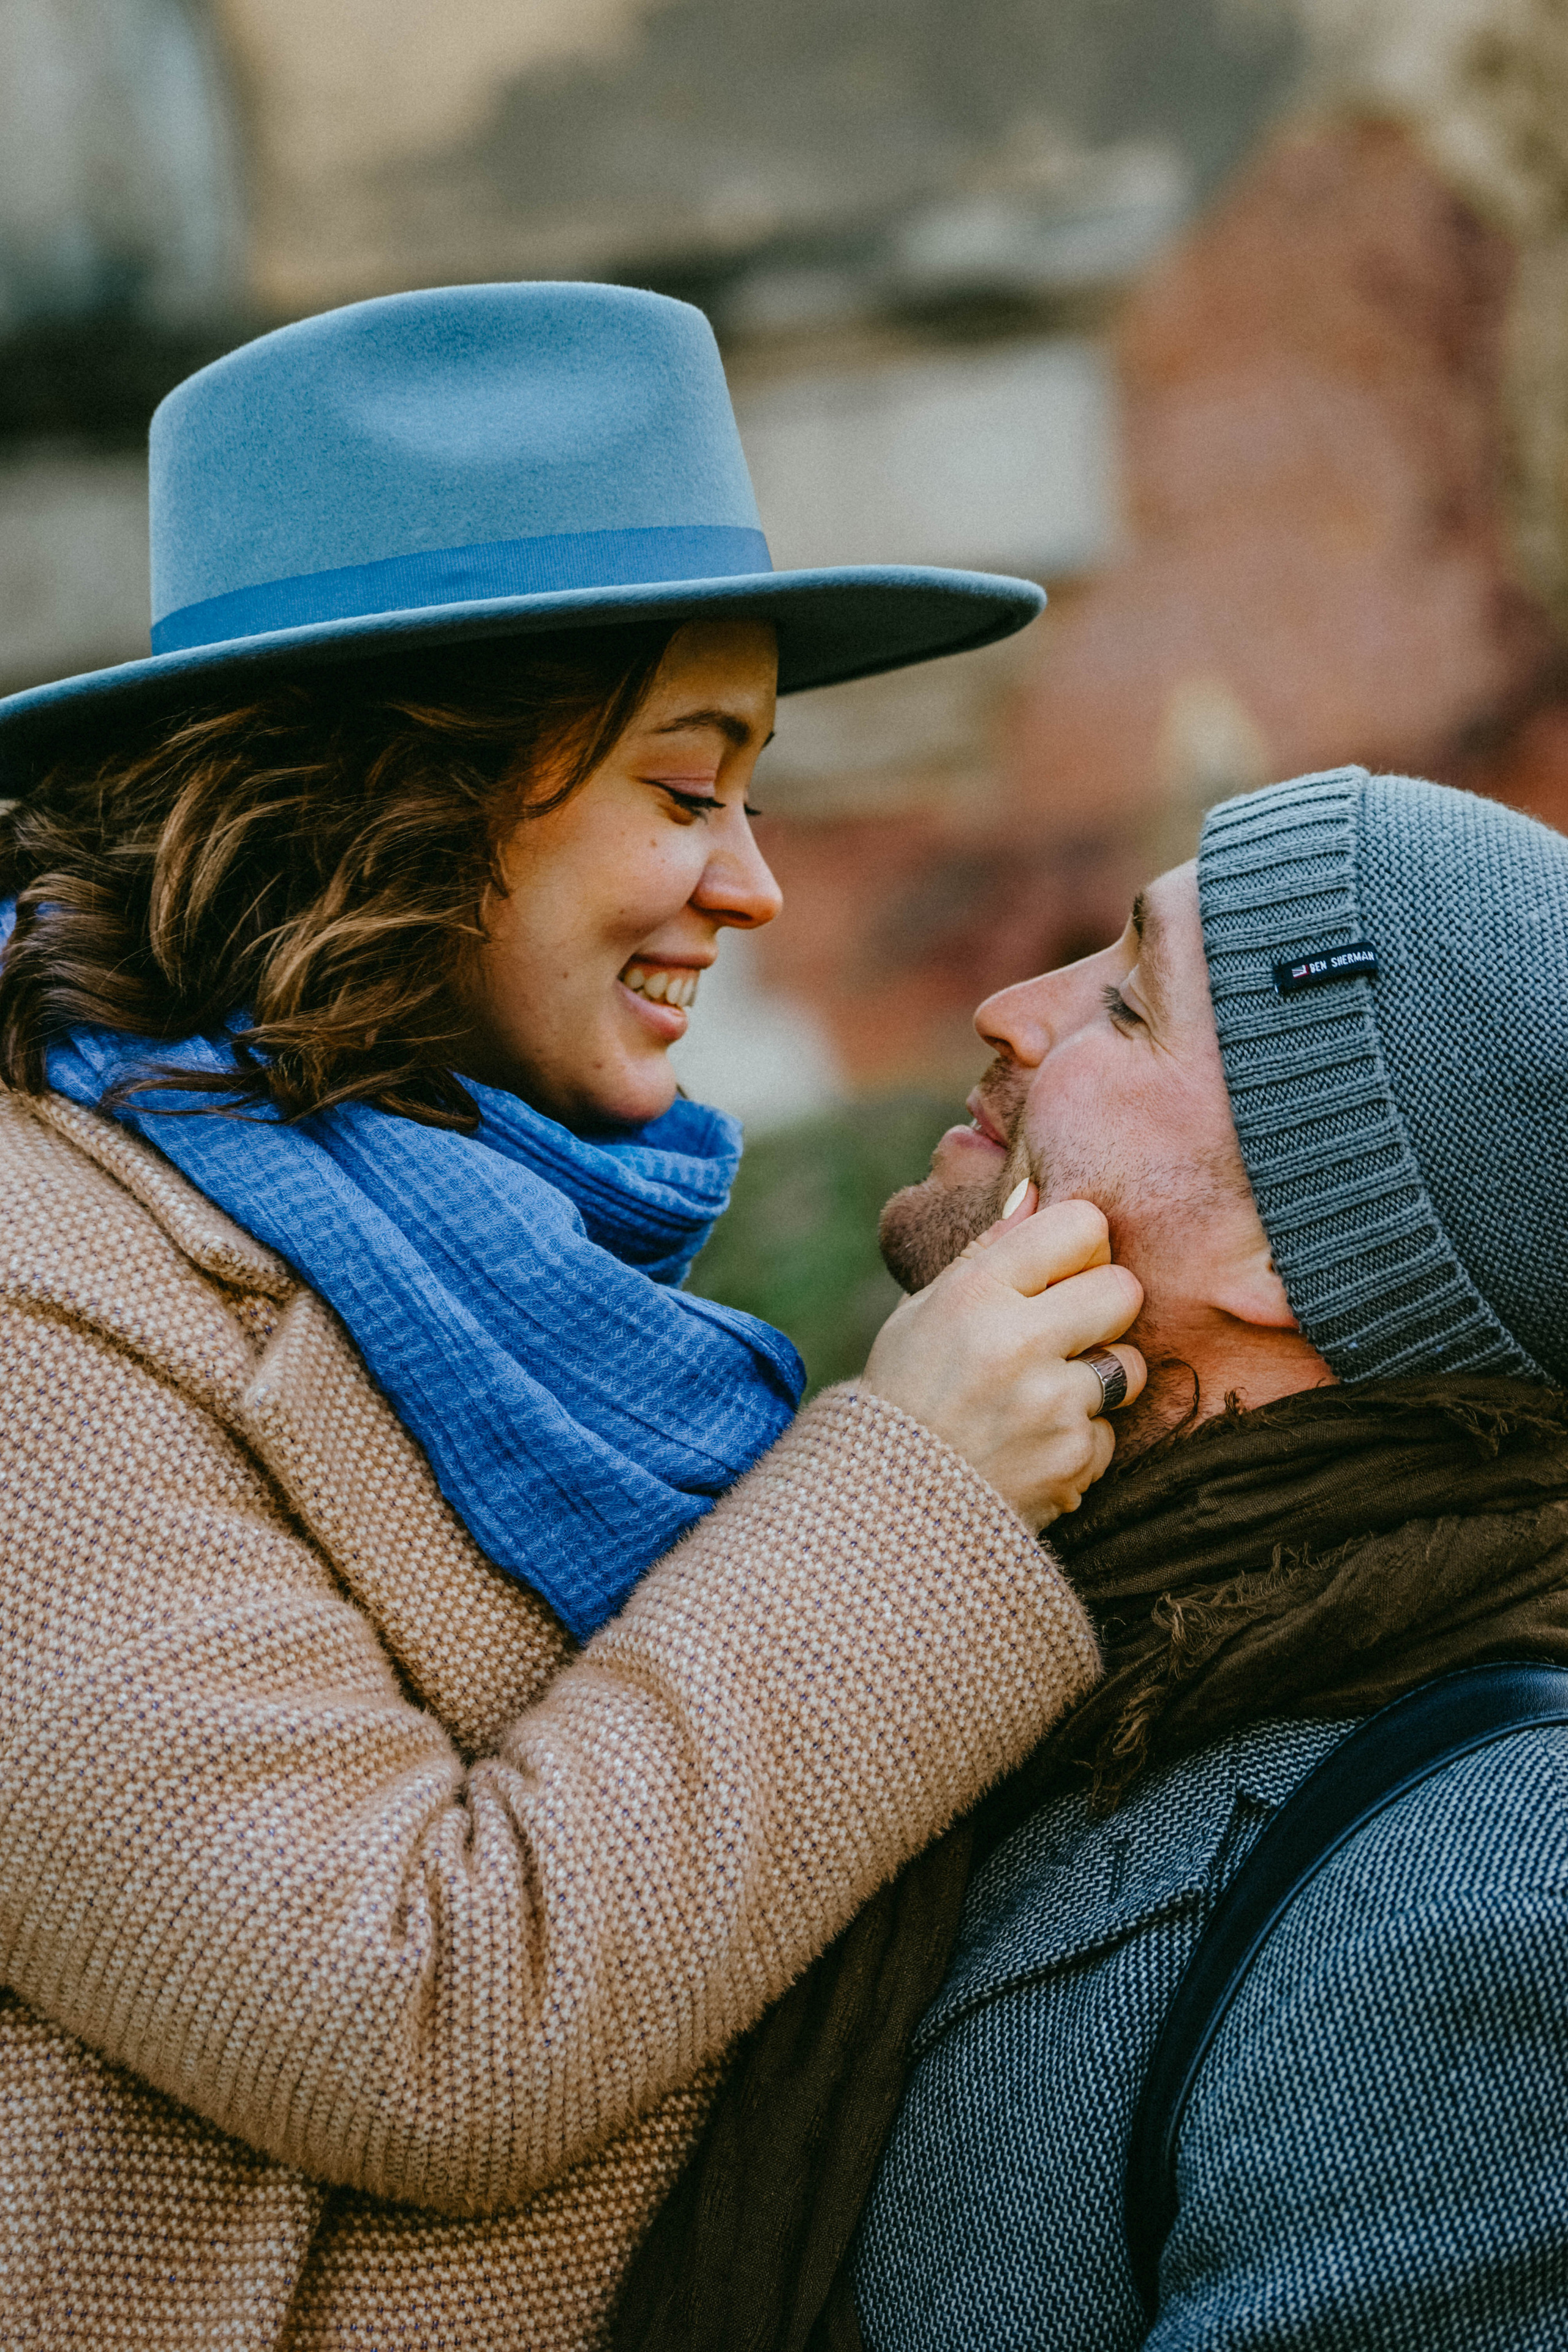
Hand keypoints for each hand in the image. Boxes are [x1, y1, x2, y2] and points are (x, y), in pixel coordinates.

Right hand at [861, 1191, 1145, 1531]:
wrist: (885, 1507)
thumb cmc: (904, 1395)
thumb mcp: (923, 1312)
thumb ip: (987, 1253)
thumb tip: (1036, 1192)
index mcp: (974, 1293)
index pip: (1082, 1226)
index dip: (1080, 1248)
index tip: (1060, 1273)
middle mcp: (1016, 1344)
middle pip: (1123, 1289)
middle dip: (1103, 1308)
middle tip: (1064, 1333)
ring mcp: (1050, 1406)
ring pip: (1130, 1366)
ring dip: (1098, 1380)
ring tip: (1041, 1398)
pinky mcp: (1072, 1460)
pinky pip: (1110, 1433)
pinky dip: (1079, 1441)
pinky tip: (1031, 1446)